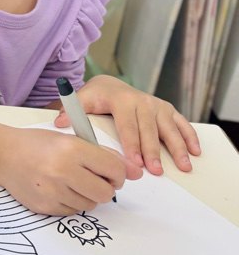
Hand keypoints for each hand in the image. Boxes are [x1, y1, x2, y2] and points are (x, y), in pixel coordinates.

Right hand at [0, 126, 142, 214]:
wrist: (2, 155)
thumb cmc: (38, 145)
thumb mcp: (71, 140)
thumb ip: (104, 155)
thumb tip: (137, 173)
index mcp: (72, 149)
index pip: (114, 169)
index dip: (118, 172)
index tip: (110, 171)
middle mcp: (62, 171)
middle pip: (106, 193)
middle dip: (104, 187)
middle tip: (92, 178)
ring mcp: (52, 191)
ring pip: (91, 204)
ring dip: (86, 195)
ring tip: (70, 182)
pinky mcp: (45, 206)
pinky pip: (73, 211)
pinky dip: (71, 202)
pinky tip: (57, 189)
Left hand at [54, 75, 200, 174]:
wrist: (110, 84)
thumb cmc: (96, 96)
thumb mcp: (82, 100)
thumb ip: (71, 111)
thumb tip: (59, 123)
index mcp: (122, 100)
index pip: (128, 126)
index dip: (132, 145)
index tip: (135, 163)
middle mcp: (143, 101)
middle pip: (149, 130)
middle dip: (153, 151)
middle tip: (156, 170)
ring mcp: (157, 105)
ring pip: (169, 128)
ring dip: (177, 147)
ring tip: (183, 166)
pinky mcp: (166, 109)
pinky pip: (181, 123)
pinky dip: (190, 137)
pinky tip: (195, 152)